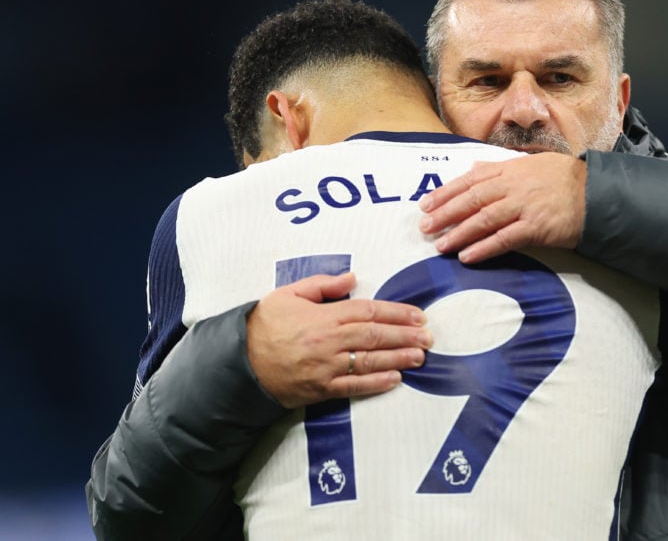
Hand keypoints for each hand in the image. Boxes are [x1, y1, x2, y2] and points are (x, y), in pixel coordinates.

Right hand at [246, 272, 431, 408]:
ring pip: (370, 361)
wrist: (239, 361)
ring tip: (420, 356)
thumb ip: (322, 284)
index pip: (368, 311)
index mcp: (324, 316)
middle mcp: (329, 342)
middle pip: (375, 336)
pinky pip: (354, 386)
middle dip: (405, 336)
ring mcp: (326, 367)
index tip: (417, 315)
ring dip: (398, 358)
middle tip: (428, 336)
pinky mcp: (321, 389)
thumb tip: (353, 278)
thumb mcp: (289, 294)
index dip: (396, 313)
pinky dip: (376, 383)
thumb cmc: (265, 324)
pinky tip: (395, 379)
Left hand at [417, 153, 585, 262]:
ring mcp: (524, 207)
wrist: (596, 193)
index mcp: (510, 169)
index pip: (470, 180)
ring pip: (483, 220)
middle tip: (425, 227)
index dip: (445, 193)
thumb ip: (500, 166)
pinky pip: (504, 239)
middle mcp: (513, 186)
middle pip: (471, 200)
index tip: (425, 204)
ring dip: (459, 233)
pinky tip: (467, 256)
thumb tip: (473, 168)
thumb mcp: (531, 163)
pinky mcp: (535, 228)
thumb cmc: (564, 178)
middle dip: (445, 214)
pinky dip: (484, 248)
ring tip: (440, 245)